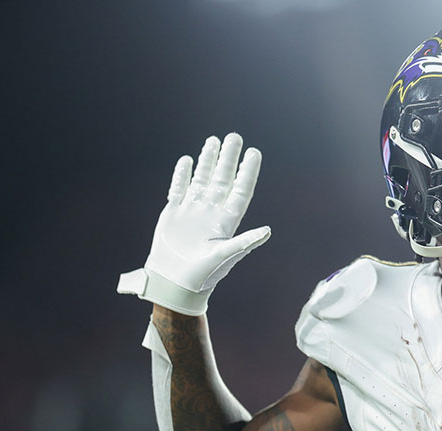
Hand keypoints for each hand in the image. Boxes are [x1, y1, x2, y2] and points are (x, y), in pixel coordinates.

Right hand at [118, 133, 270, 314]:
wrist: (174, 282)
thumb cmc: (204, 275)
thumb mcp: (226, 257)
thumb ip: (245, 242)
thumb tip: (267, 232)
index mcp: (227, 221)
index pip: (241, 190)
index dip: (247, 172)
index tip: (254, 153)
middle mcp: (211, 212)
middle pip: (222, 179)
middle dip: (228, 158)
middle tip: (234, 137)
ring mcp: (192, 211)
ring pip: (201, 179)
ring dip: (207, 161)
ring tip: (213, 141)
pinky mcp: (174, 213)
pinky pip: (179, 189)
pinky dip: (181, 175)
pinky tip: (187, 160)